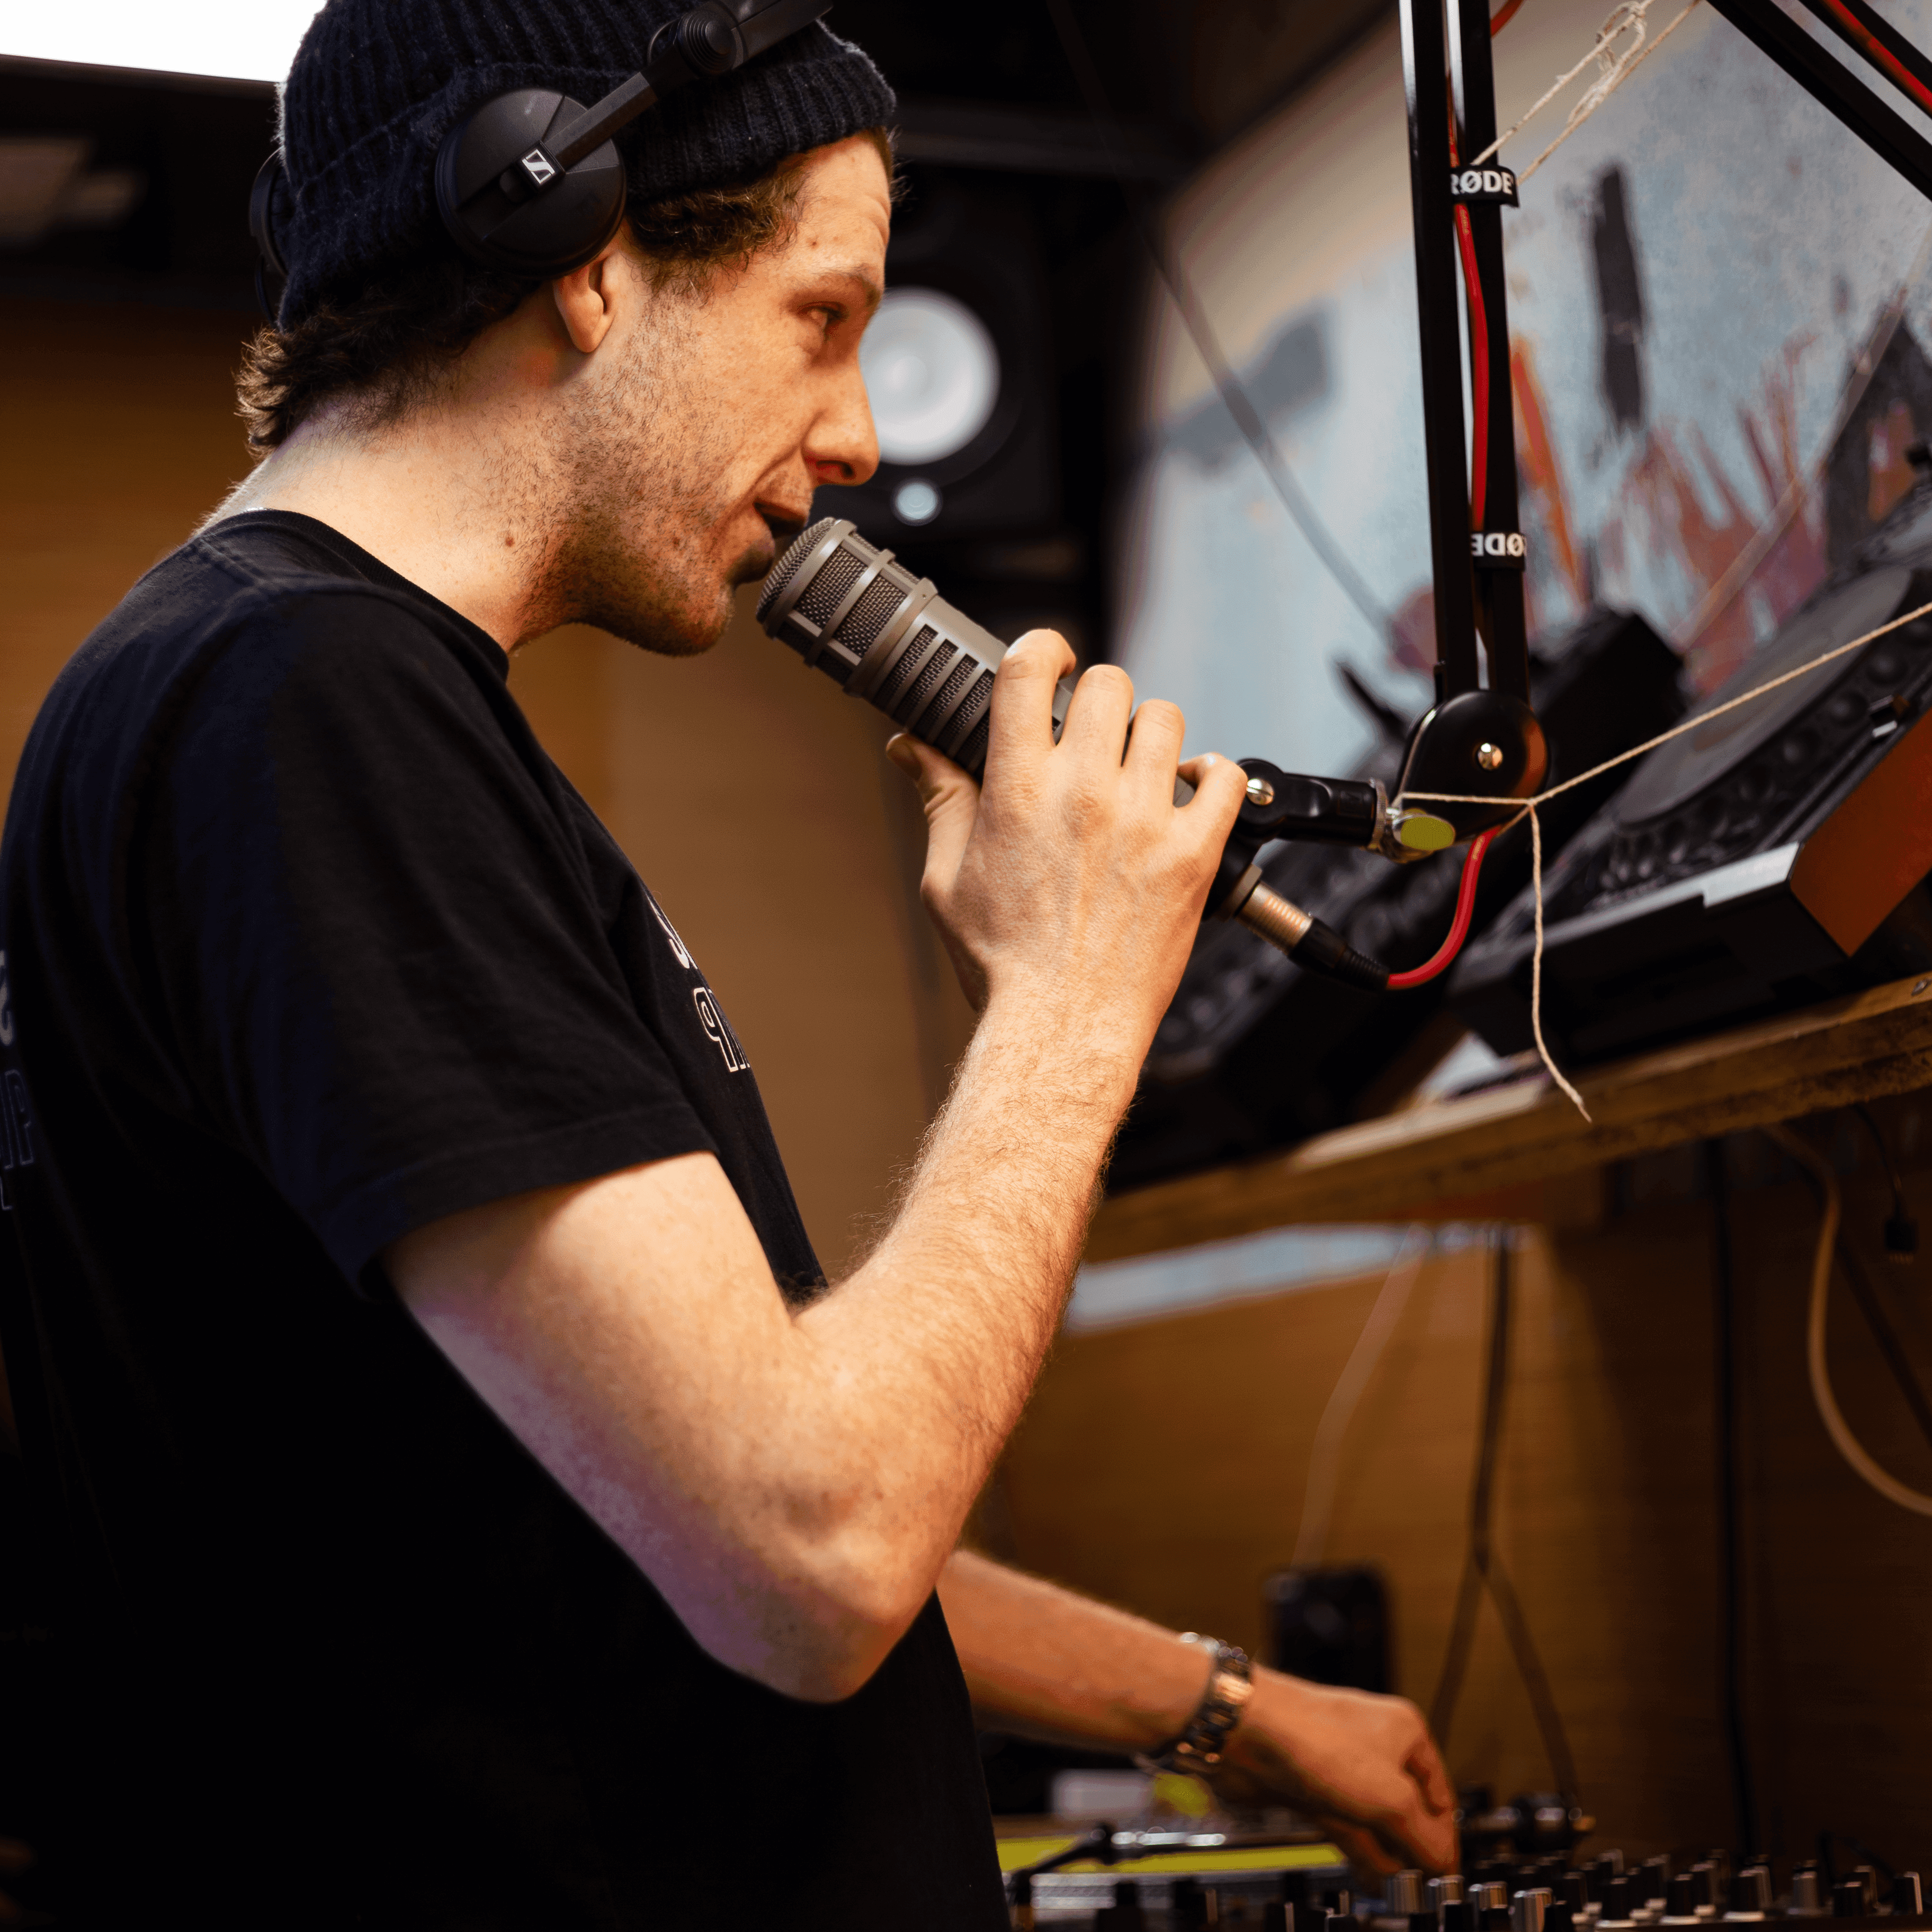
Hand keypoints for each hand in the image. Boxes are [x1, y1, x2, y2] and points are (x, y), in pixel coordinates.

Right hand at [885, 633, 1244, 1073]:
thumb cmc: (1003, 965)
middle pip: (1107, 683)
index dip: (1042, 649)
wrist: (1063, 1028)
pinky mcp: (1194, 851)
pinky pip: (1224, 776)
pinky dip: (1212, 774)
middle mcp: (1085, 792)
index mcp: (1019, 789)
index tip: (1049, 660)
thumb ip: (939, 800)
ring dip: (1149, 734)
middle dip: (1096, 697)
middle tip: (1091, 731)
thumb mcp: (946, 879)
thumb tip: (910, 749)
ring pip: (1165, 719)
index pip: (1029, 670)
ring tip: (1138, 766)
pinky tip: (1189, 791)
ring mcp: (1145, 819)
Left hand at [1211, 1668, 1456, 1874]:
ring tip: (1401, 1890)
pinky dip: (1360, 1851)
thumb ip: (1422, 1835)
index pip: (1438, 1792)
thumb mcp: (1390, 1797)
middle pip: (1405, 1808)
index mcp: (1403, 1731)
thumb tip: (1442, 1862)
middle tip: (1422, 1884)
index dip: (1443, 1834)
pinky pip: (1345, 1824)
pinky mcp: (1311, 1787)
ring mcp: (1339, 1767)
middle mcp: (1372, 1746)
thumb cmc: (1315, 1738)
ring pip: (1373, 1820)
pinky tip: (1373, 1876)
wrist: (1246, 1732)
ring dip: (1387, 1856)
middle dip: (1413, 1847)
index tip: (1446, 1870)